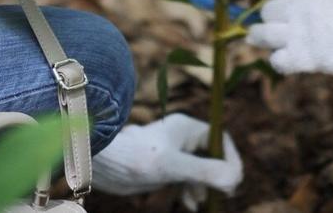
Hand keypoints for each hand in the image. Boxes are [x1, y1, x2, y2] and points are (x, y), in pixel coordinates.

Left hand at [91, 114, 242, 209]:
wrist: (98, 162)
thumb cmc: (133, 157)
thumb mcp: (172, 166)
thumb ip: (204, 171)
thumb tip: (234, 179)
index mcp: (186, 128)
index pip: (220, 140)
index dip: (230, 159)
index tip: (233, 180)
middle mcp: (180, 138)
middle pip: (211, 156)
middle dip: (218, 176)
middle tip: (224, 194)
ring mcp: (170, 153)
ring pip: (198, 170)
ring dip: (204, 187)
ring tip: (201, 202)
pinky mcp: (160, 168)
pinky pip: (183, 179)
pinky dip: (190, 191)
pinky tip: (190, 204)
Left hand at [246, 0, 332, 77]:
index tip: (289, 1)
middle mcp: (296, 5)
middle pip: (267, 11)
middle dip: (275, 18)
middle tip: (287, 26)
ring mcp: (296, 32)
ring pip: (261, 35)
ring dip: (265, 39)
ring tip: (271, 42)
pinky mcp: (303, 58)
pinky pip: (276, 61)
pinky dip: (281, 62)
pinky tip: (290, 61)